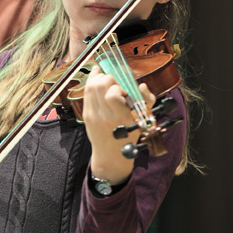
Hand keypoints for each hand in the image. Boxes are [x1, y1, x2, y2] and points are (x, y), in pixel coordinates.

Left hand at [81, 65, 155, 182]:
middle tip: (114, 83)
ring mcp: (92, 115)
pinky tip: (96, 78)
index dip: (118, 88)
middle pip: (99, 86)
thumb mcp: (143, 120)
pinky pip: (86, 93)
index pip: (112, 94)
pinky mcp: (86, 115)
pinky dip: (91, 83)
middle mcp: (105, 116)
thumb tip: (142, 85)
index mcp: (121, 118)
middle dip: (108, 78)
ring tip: (106, 80)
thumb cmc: (129, 134)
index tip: (123, 91)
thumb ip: (147, 101)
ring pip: (90, 87)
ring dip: (98, 78)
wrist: (111, 154)